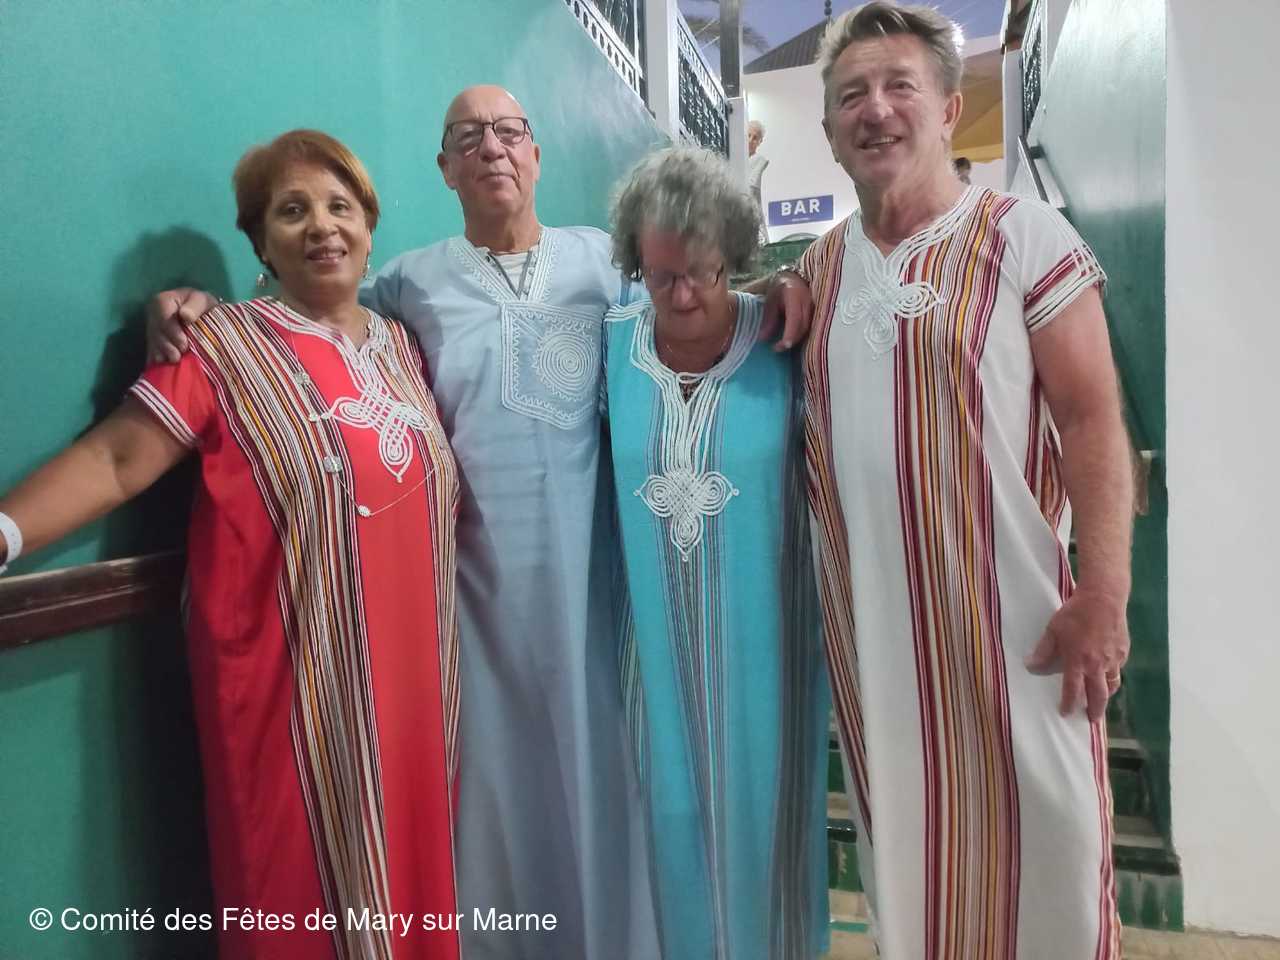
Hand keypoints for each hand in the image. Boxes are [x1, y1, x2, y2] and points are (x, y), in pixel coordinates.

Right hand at [145, 288, 217, 363]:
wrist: (200, 314)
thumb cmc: (202, 306)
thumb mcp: (203, 300)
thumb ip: (195, 306)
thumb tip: (186, 315)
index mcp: (162, 301)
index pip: (162, 318)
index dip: (173, 332)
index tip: (184, 344)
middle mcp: (152, 314)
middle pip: (156, 333)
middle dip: (168, 346)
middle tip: (180, 355)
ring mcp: (150, 328)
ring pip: (153, 344)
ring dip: (164, 354)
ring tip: (175, 360)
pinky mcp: (152, 341)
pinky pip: (151, 352)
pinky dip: (160, 359)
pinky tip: (167, 364)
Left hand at [759, 270, 812, 350]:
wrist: (792, 278)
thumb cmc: (779, 289)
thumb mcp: (770, 301)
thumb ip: (768, 319)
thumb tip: (762, 339)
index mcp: (795, 296)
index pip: (795, 318)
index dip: (790, 334)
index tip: (782, 346)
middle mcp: (807, 302)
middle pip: (803, 326)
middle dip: (791, 340)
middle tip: (777, 348)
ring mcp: (813, 307)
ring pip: (807, 328)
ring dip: (795, 339)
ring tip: (781, 345)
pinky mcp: (814, 313)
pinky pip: (809, 327)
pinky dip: (799, 335)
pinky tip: (790, 339)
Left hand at [1026, 586, 1129, 720]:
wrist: (1104, 598)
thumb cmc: (1075, 613)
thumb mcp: (1053, 630)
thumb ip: (1043, 650)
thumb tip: (1030, 666)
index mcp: (1078, 661)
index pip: (1073, 690)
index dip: (1069, 704)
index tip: (1065, 713)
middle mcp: (1097, 665)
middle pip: (1098, 695)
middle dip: (1095, 710)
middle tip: (1091, 719)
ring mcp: (1113, 659)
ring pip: (1113, 684)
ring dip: (1107, 695)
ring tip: (1102, 700)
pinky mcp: (1124, 651)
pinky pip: (1119, 669)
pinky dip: (1113, 675)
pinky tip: (1109, 674)